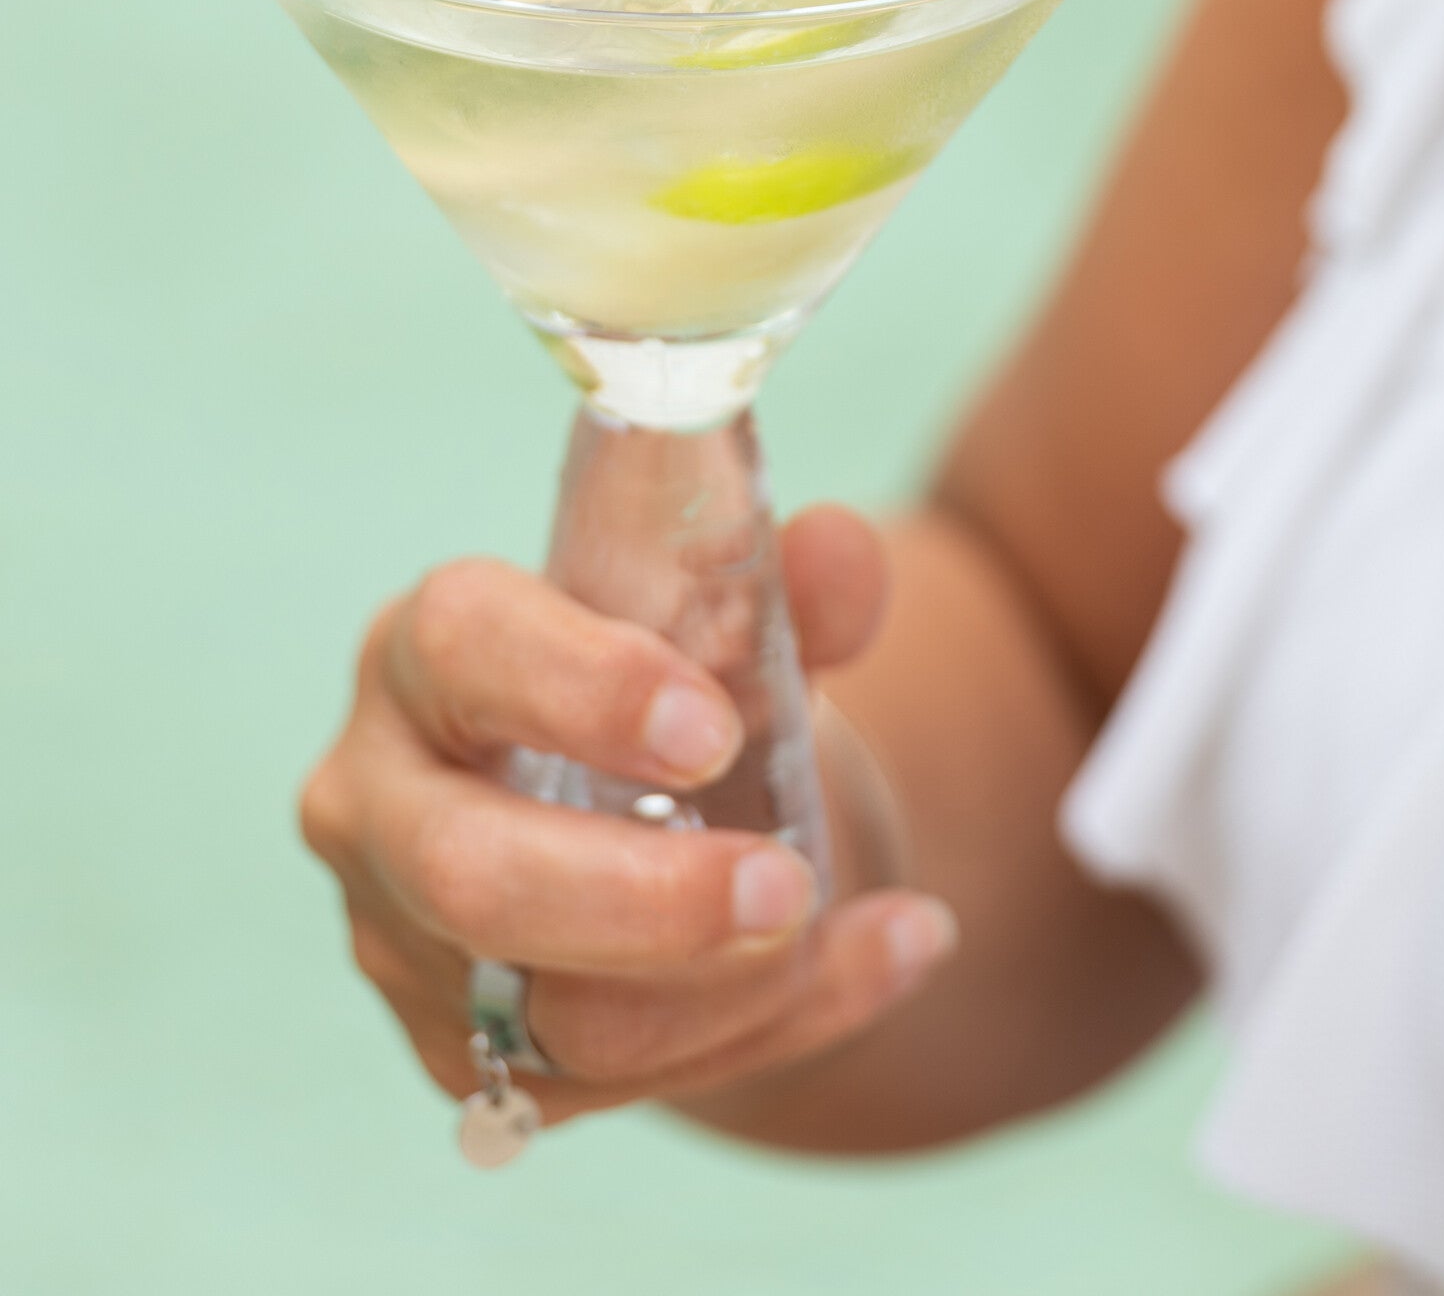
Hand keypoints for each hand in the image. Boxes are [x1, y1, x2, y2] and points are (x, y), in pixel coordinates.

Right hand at [299, 507, 958, 1125]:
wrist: (653, 809)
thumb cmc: (667, 689)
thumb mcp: (728, 626)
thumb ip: (796, 589)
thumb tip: (840, 550)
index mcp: (426, 649)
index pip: (465, 647)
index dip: (585, 689)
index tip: (712, 731)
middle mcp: (379, 800)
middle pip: (473, 876)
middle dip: (647, 900)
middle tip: (790, 883)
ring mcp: (406, 943)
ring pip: (547, 1016)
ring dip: (724, 990)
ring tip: (843, 921)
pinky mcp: (461, 1056)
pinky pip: (611, 1085)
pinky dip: (763, 1033)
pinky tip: (872, 963)